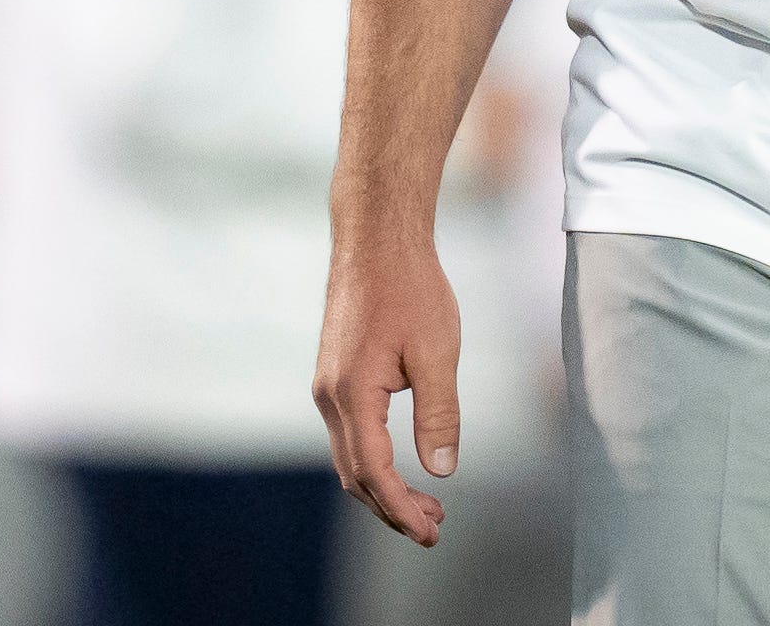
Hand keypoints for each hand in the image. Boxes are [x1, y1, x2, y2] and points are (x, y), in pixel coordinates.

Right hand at [313, 224, 462, 546]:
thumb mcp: (436, 351)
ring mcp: (327, 386)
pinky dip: (373, 461)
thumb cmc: (410, 288)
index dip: (401, 509)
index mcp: (351, 394)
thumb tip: (441, 471)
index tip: (431, 532)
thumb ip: (438, 414)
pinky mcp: (334, 376)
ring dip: (383, 488)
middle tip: (434, 528)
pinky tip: (403, 463)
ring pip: (349, 457)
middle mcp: (329, 396)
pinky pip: (350, 435)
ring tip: (426, 505)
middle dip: (392, 508)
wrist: (376, 238)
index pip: (373, 472)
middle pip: (355, 475)